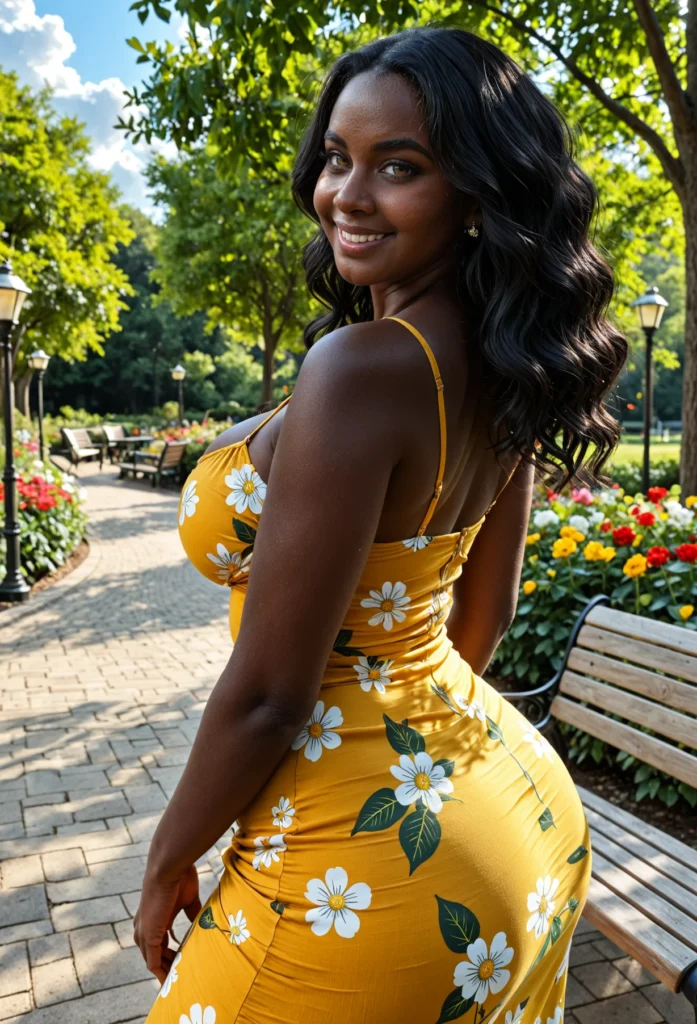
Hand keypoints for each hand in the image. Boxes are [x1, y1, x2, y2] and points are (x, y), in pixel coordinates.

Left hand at [133, 863, 201, 981]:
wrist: (168, 867)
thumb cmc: (180, 877)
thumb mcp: (188, 899)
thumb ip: (192, 913)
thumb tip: (202, 921)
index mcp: (153, 918)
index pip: (158, 943)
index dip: (169, 955)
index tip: (182, 964)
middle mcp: (144, 928)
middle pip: (154, 956)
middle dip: (167, 967)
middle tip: (182, 980)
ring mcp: (144, 933)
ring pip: (153, 961)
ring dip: (166, 972)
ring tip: (179, 983)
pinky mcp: (147, 937)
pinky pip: (154, 963)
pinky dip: (162, 973)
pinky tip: (173, 981)